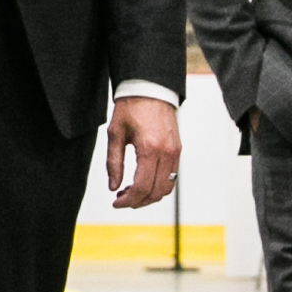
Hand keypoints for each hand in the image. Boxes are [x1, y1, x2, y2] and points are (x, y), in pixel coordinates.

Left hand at [105, 94, 184, 208]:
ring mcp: (174, 152)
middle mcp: (166, 153)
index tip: (116, 202)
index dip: (128, 200)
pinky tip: (144, 182)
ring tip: (131, 192)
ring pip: (166, 188)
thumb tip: (113, 186)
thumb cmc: (132, 107)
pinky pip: (171, 177)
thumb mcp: (115, 134)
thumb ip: (114, 163)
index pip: (141, 187)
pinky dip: (159, 186)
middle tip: (122, 199)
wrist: (150, 89)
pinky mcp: (177, 150)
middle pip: (155, 192)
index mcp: (149, 148)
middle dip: (138, 201)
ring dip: (149, 196)